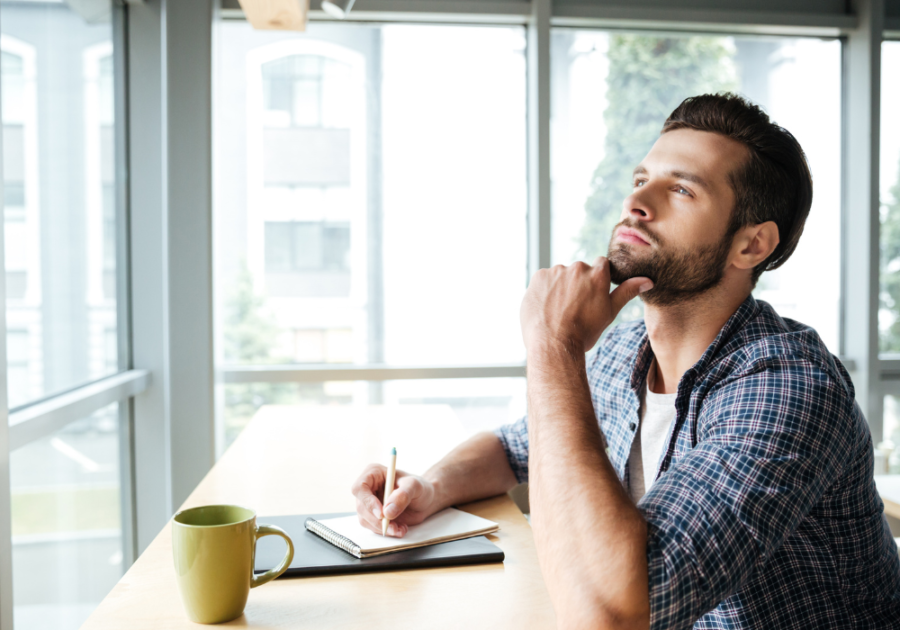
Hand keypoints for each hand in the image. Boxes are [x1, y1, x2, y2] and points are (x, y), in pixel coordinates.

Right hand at [350, 464, 438, 536]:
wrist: (424, 500)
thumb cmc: (419, 487)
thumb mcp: (415, 486)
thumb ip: (403, 495)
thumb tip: (388, 511)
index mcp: (374, 473)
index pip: (360, 488)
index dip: (367, 502)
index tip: (382, 514)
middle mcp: (368, 488)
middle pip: (361, 507)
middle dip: (377, 520)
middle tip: (394, 526)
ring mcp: (369, 503)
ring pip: (366, 520)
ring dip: (382, 528)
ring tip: (400, 528)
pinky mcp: (373, 516)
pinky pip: (373, 527)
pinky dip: (386, 531)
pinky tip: (399, 529)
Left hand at [520, 257, 651, 353]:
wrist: (554, 344)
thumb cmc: (584, 332)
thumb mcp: (609, 312)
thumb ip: (627, 292)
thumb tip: (648, 281)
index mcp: (598, 274)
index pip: (601, 264)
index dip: (597, 279)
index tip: (592, 294)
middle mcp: (577, 267)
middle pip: (579, 270)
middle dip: (578, 284)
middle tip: (574, 307)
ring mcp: (556, 271)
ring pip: (560, 275)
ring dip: (560, 287)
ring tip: (559, 310)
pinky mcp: (538, 277)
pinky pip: (544, 280)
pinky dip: (545, 290)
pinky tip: (546, 307)